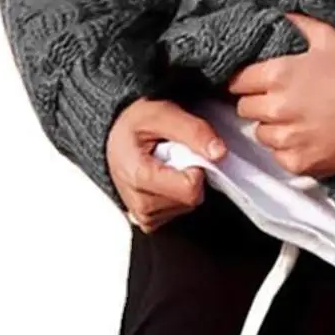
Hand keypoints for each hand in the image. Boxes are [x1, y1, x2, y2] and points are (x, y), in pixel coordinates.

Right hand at [106, 97, 226, 232]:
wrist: (115, 135)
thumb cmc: (134, 124)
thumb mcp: (162, 113)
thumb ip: (193, 131)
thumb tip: (219, 153)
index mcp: (138, 177)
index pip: (190, 189)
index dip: (197, 165)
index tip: (186, 149)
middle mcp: (139, 204)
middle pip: (191, 198)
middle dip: (190, 172)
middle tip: (173, 153)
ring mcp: (143, 215)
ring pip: (188, 205)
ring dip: (184, 181)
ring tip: (166, 162)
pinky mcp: (149, 220)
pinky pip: (180, 210)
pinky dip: (178, 191)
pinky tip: (164, 174)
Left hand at [226, 12, 334, 178]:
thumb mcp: (327, 37)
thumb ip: (297, 24)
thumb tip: (278, 15)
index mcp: (277, 75)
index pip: (237, 82)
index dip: (245, 81)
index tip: (254, 83)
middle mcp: (277, 108)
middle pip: (244, 109)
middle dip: (258, 103)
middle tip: (280, 99)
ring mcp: (289, 139)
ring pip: (261, 135)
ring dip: (272, 127)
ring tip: (296, 119)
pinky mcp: (302, 163)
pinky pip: (279, 158)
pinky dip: (289, 149)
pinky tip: (308, 137)